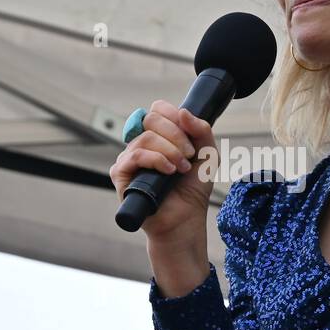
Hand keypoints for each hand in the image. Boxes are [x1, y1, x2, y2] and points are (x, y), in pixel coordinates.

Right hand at [109, 100, 216, 241]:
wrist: (185, 219)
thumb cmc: (192, 189)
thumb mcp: (207, 155)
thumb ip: (202, 130)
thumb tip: (183, 112)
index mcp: (159, 136)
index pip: (157, 110)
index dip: (174, 116)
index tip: (190, 136)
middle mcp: (141, 144)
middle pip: (151, 118)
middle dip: (176, 135)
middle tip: (189, 155)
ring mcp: (129, 158)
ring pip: (146, 137)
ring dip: (170, 151)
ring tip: (181, 168)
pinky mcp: (121, 174)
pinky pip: (135, 155)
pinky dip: (156, 160)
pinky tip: (169, 172)